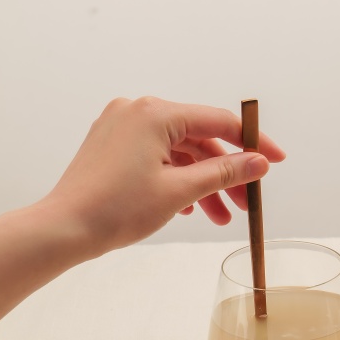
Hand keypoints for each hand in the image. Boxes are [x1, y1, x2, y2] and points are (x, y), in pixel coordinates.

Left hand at [45, 96, 284, 256]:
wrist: (63, 229)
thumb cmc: (115, 209)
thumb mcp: (180, 191)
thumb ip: (224, 172)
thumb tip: (258, 162)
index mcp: (155, 113)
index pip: (219, 121)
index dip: (253, 143)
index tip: (276, 160)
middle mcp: (137, 110)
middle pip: (200, 138)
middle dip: (225, 172)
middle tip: (246, 201)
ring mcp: (121, 126)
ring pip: (179, 150)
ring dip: (202, 181)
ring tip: (218, 216)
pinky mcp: (112, 144)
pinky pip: (157, 155)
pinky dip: (177, 178)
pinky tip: (188, 207)